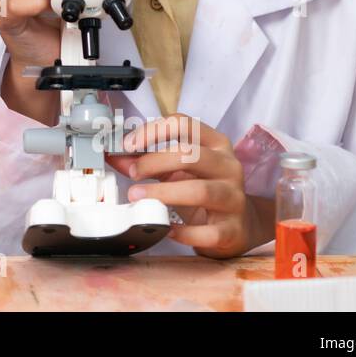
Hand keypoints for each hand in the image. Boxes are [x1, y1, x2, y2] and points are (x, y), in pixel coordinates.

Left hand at [108, 113, 274, 257]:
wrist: (240, 226)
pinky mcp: (233, 229)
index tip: (129, 144)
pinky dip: (183, 232)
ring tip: (138, 197)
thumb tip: (115, 156)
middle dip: (154, 162)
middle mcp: (228, 167)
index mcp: (216, 145)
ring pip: (199, 191)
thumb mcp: (177, 171)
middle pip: (191, 155)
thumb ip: (147, 162)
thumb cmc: (204, 191)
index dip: (153, 131)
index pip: (184, 125)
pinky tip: (166, 229)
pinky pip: (207, 232)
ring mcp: (234, 198)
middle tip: (132, 173)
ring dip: (163, 193)